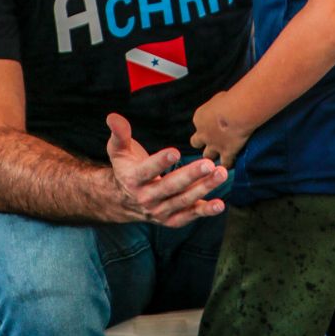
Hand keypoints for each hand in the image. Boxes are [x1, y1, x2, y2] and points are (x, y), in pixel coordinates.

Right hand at [106, 113, 226, 228]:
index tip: (175, 151)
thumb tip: (113, 116)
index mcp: (133, 179)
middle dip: (190, 175)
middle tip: (208, 163)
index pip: (147, 171)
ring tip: (221, 173)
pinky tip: (220, 204)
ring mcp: (160, 211)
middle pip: (170, 187)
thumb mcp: (118, 150)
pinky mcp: (172, 219)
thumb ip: (119, 134)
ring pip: (184, 200)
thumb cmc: (125, 168)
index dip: (160, 162)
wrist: (123, 201)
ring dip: (204, 188)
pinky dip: (205, 211)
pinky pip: (190, 215)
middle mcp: (147, 198)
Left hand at [190, 92, 249, 168]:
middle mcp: (203, 133)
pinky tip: (234, 161)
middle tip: (213, 141)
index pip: (198, 124)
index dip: (205, 125)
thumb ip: (217, 106)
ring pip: (208, 156)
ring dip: (214, 156)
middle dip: (203, 143)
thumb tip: (222, 106)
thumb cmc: (230, 99)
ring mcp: (214, 145)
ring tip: (222, 154)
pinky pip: (225, 163)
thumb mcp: (218, 98)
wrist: (237, 111)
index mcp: (199, 118)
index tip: (214, 123)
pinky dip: (229, 163)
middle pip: (196, 142)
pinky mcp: (226, 152)